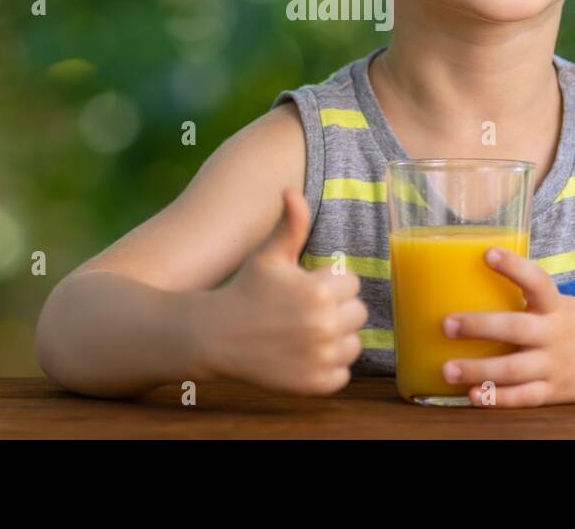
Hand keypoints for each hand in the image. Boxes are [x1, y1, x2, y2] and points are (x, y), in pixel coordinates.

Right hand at [206, 188, 367, 395]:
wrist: (216, 336)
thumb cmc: (246, 289)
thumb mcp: (269, 255)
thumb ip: (290, 225)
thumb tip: (293, 191)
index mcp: (319, 291)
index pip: (351, 283)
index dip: (329, 284)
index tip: (305, 288)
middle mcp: (324, 325)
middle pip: (358, 313)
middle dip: (336, 310)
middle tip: (304, 311)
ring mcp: (320, 357)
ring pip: (354, 344)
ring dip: (336, 339)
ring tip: (305, 333)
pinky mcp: (315, 384)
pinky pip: (342, 375)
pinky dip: (327, 368)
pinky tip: (303, 356)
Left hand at [439, 247, 574, 406]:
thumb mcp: (567, 306)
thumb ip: (534, 304)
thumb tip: (482, 287)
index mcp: (559, 308)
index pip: (537, 281)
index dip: (513, 267)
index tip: (487, 253)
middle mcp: (557, 335)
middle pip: (515, 329)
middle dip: (479, 326)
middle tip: (446, 324)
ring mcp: (557, 366)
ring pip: (513, 370)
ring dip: (478, 370)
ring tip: (448, 369)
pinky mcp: (558, 392)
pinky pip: (524, 398)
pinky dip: (498, 398)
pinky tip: (474, 396)